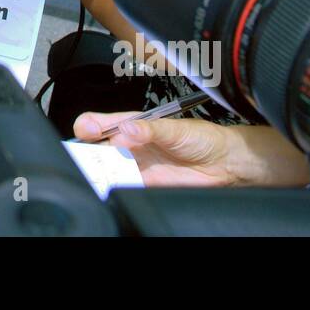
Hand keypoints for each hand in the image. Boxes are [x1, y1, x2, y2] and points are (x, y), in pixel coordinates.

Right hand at [73, 112, 309, 187]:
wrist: (225, 164)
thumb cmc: (204, 138)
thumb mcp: (176, 128)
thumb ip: (150, 129)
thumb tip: (127, 130)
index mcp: (136, 125)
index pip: (105, 123)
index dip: (91, 125)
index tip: (84, 128)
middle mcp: (133, 145)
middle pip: (101, 147)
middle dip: (89, 149)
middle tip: (86, 151)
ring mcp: (139, 166)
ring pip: (110, 167)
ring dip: (102, 169)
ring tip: (98, 168)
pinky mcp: (147, 184)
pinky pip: (126, 186)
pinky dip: (117, 186)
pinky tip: (113, 183)